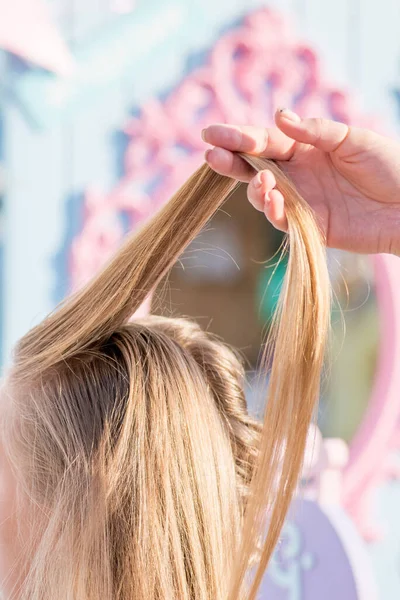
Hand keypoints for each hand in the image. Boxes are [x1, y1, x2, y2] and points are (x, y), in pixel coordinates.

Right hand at [202, 109, 399, 254]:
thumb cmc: (388, 166)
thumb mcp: (353, 139)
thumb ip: (316, 131)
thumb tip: (279, 118)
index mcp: (305, 148)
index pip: (264, 141)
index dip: (238, 136)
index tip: (213, 133)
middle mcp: (298, 174)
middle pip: (254, 168)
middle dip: (230, 161)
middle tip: (210, 154)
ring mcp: (301, 201)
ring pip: (263, 196)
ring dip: (254, 188)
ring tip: (262, 181)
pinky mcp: (309, 226)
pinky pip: (283, 220)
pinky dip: (273, 211)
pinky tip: (273, 199)